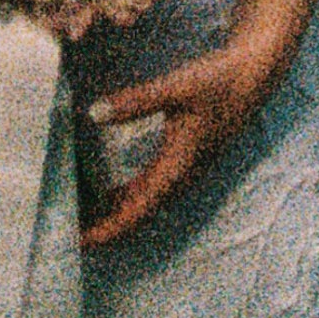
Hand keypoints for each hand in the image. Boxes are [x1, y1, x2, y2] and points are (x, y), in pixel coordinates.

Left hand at [75, 28, 280, 250]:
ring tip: (79, 215)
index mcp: (177, 168)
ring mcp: (182, 170)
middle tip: (66, 233)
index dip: (107, 230)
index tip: (78, 242)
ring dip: (113, 213)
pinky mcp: (182, 159)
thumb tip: (93, 113)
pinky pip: (149, 188)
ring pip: (143, 203)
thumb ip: (137, 101)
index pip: (136, 212)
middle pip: (136, 215)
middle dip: (103, 227)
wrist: (253, 75)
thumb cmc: (218, 81)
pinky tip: (105, 188)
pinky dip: (125, 195)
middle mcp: (179, 177)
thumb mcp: (177, 88)